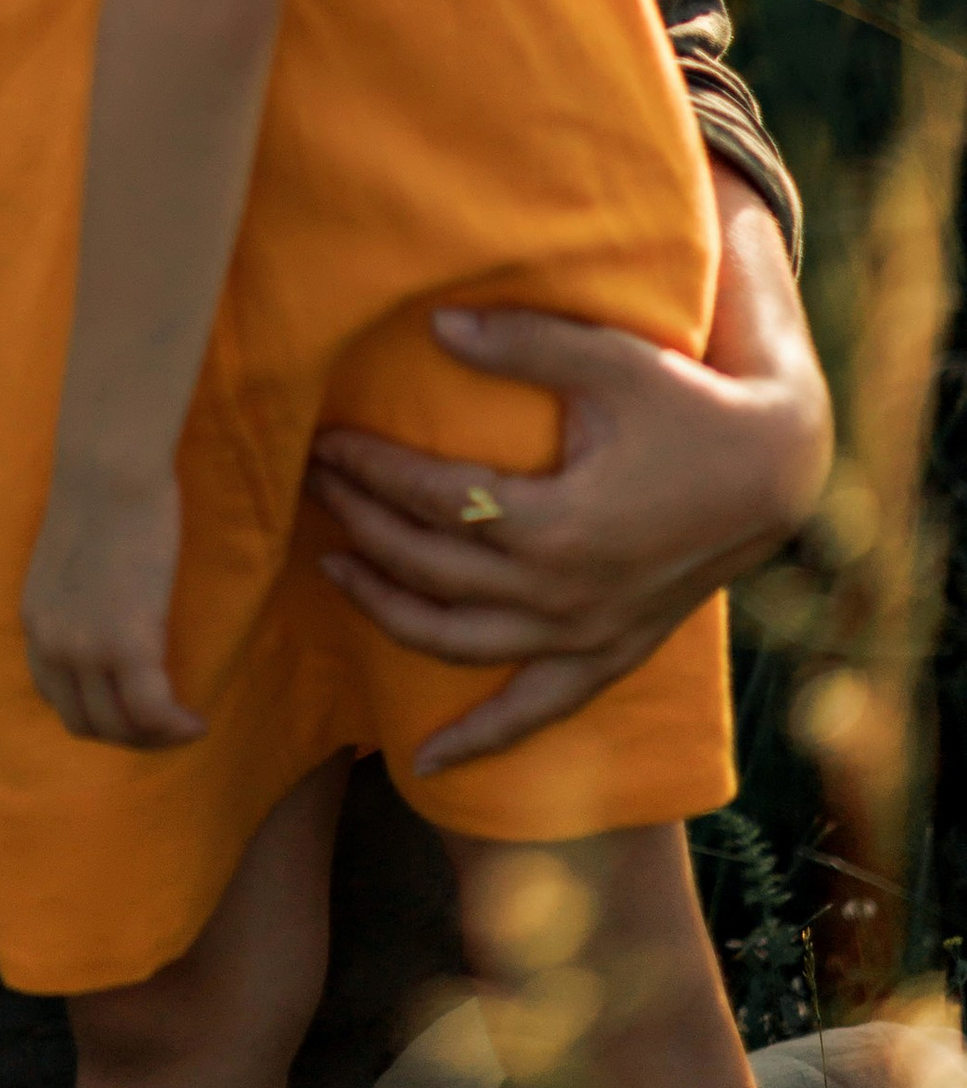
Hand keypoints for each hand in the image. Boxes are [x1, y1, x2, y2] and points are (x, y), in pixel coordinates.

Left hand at [22, 465, 206, 747]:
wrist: (110, 468)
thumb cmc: (101, 494)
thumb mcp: (69, 559)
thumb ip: (76, 598)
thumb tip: (106, 614)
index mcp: (35, 622)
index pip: (54, 696)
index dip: (95, 713)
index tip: (129, 708)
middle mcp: (51, 645)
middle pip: (86, 724)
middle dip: (127, 736)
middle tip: (164, 725)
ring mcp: (86, 649)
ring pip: (121, 727)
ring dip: (156, 738)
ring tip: (185, 726)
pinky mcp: (128, 644)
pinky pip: (153, 713)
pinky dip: (177, 727)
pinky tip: (196, 720)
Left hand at [307, 176, 831, 775]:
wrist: (774, 473)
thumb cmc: (687, 404)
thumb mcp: (610, 359)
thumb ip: (521, 341)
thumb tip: (435, 323)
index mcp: (556, 526)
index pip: (433, 501)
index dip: (372, 470)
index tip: (325, 440)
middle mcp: (562, 596)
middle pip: (430, 568)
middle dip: (362, 522)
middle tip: (313, 480)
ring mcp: (583, 637)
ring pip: (459, 643)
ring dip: (386, 610)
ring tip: (331, 565)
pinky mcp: (606, 658)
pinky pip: (533, 713)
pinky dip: (478, 742)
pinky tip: (424, 764)